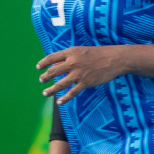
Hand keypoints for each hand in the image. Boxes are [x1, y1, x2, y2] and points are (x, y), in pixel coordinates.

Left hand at [37, 44, 153, 103]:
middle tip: (41, 80)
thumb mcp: (82, 51)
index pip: (52, 57)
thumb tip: (56, 65)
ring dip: (51, 90)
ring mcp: (78, 73)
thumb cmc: (99, 54)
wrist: (115, 59)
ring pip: (60, 84)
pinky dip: (64, 98)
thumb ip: (69, 57)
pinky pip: (72, 92)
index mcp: (71, 52)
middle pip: (53, 71)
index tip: (38, 67)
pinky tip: (59, 102)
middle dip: (45, 77)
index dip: (43, 63)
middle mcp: (72, 62)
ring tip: (45, 93)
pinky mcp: (85, 83)